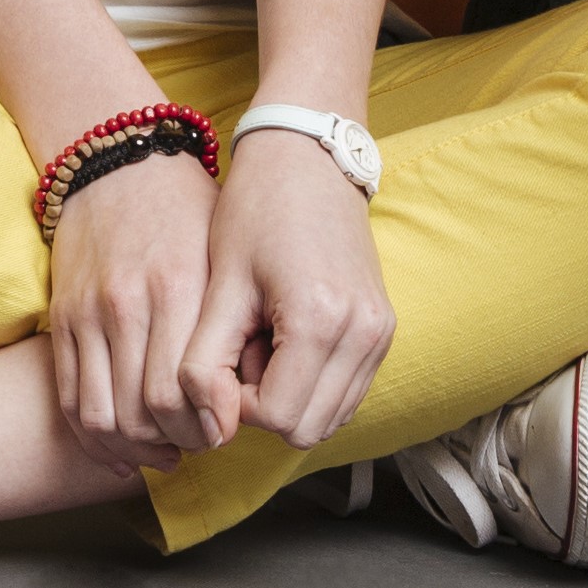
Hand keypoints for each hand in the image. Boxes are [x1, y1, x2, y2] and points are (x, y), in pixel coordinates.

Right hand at [42, 151, 232, 468]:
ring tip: (166, 450)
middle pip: (145, 414)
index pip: (185, 393)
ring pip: (103, 417)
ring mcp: (88, 314)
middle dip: (178, 444)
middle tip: (201, 445)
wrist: (119, 160)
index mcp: (179, 288)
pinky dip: (96, 439)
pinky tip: (124, 450)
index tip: (226, 432)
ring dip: (136, 449)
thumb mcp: (223, 252)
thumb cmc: (187, 207)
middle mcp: (128, 305)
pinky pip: (69, 400)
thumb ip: (235, 319)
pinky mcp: (62, 319)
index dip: (208, 429)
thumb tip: (254, 393)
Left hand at [192, 130, 392, 450]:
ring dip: (289, 397)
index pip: (274, 417)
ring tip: (263, 342)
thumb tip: (208, 427)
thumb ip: (203, 363)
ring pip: (330, 418)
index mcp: (320, 321)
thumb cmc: (255, 210)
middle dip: (263, 405)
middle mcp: (364, 334)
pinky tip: (286, 341)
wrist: (308, 158)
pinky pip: (346, 393)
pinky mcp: (383, 330)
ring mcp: (380, 334)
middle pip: (307, 429)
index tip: (219, 355)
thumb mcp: (219, 285)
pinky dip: (312, 385)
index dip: (233, 402)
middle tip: (240, 350)